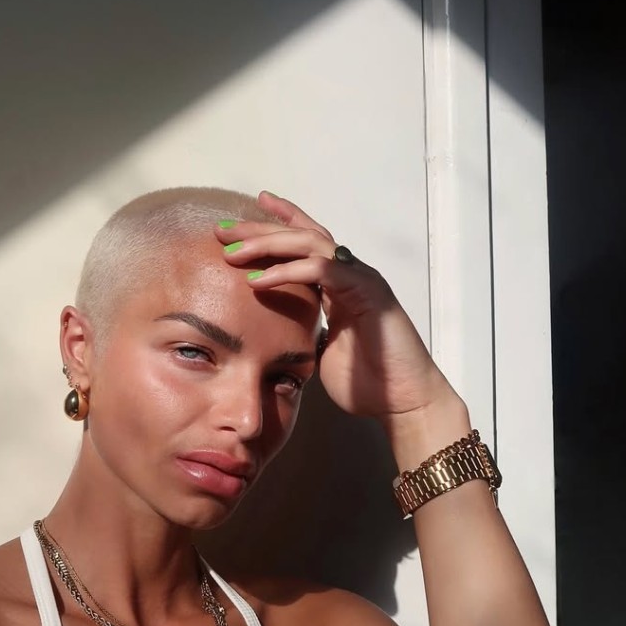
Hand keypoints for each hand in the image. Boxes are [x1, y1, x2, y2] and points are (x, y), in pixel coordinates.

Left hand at [216, 190, 459, 422]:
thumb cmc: (367, 381)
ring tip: (235, 252)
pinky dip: (289, 271)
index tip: (240, 222)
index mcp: (338, 285)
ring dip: (270, 244)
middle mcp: (350, 274)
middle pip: (302, 235)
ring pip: (312, 243)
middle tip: (224, 229)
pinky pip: (324, 270)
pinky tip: (259, 280)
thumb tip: (274, 332)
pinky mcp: (368, 292)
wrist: (401, 402)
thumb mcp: (319, 351)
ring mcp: (361, 280)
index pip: (306, 242)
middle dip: (261, 229)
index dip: (276, 225)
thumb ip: (301, 332)